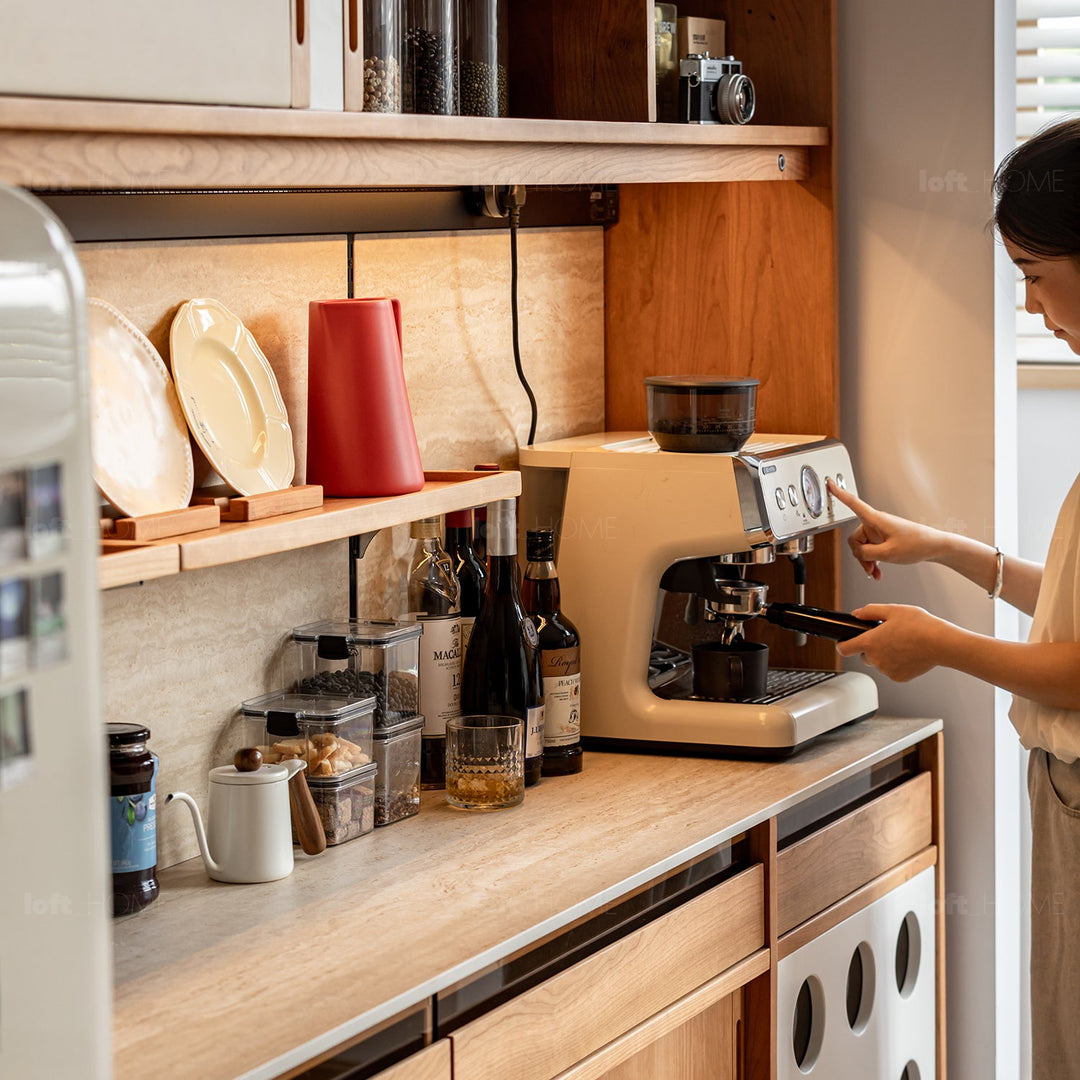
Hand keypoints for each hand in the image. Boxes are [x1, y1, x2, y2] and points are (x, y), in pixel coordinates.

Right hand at [827, 480, 944, 579]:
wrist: (934, 547)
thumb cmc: (917, 544)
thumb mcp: (888, 553)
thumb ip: (866, 553)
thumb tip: (857, 552)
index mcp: (876, 520)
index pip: (854, 504)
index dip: (840, 494)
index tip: (830, 484)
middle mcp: (876, 523)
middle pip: (855, 538)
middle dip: (860, 555)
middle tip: (869, 567)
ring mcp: (880, 531)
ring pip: (863, 546)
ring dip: (867, 560)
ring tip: (875, 571)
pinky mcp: (884, 538)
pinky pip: (871, 549)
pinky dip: (873, 560)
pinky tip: (878, 570)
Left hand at [836, 603, 945, 681]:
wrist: (940, 644)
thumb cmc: (919, 626)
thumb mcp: (892, 610)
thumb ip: (870, 611)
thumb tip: (856, 614)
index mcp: (870, 642)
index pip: (844, 649)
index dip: (842, 645)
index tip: (844, 643)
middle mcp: (875, 659)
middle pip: (864, 655)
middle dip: (871, 648)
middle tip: (887, 638)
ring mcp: (886, 670)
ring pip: (879, 663)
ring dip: (884, 656)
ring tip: (902, 644)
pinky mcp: (898, 677)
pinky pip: (891, 670)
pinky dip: (896, 664)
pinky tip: (908, 654)